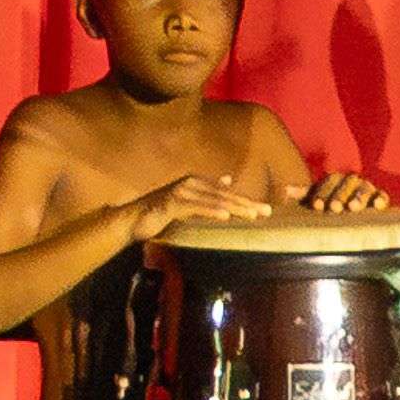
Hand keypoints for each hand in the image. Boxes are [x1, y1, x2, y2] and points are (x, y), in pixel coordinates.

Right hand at [120, 171, 275, 243]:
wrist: (132, 220)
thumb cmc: (161, 214)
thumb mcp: (189, 203)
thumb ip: (208, 194)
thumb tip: (229, 180)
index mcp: (198, 183)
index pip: (227, 194)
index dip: (247, 201)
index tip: (268, 210)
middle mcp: (191, 183)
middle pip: (225, 195)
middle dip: (247, 204)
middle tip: (267, 212)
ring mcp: (181, 191)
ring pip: (213, 200)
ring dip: (234, 207)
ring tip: (252, 215)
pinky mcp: (171, 202)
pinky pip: (195, 207)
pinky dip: (210, 211)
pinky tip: (224, 216)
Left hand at [298, 169, 392, 214]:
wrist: (349, 215)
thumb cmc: (327, 208)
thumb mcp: (315, 200)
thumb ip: (302, 194)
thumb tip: (286, 190)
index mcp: (334, 180)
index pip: (328, 182)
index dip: (323, 193)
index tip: (317, 206)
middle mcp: (350, 181)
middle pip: (346, 184)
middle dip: (339, 196)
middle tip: (334, 208)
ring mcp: (366, 188)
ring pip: (364, 189)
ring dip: (358, 197)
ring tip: (352, 208)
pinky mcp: (379, 197)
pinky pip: (381, 195)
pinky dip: (380, 199)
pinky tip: (377, 206)